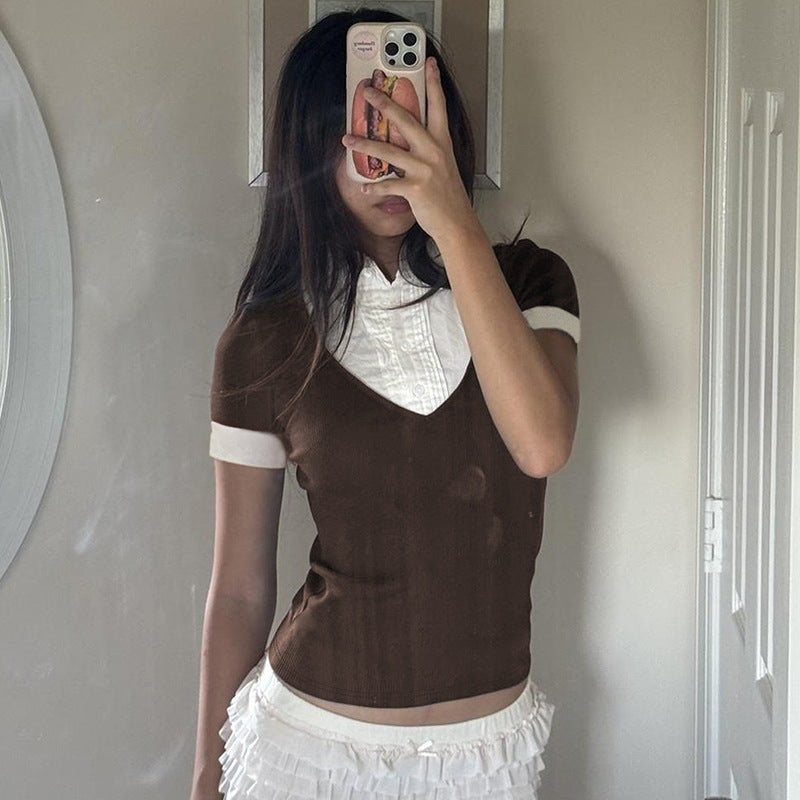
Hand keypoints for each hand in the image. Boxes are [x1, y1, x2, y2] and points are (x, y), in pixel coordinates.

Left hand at [341, 57, 477, 243]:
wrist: (457, 223)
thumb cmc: (448, 196)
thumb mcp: (444, 166)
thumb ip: (428, 150)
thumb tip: (407, 141)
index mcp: (442, 143)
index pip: (438, 106)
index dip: (433, 82)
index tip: (427, 62)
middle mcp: (433, 152)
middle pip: (406, 120)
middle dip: (384, 103)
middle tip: (367, 91)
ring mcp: (424, 170)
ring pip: (388, 151)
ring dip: (364, 144)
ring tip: (346, 138)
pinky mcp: (415, 189)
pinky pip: (388, 185)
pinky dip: (373, 188)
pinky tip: (363, 188)